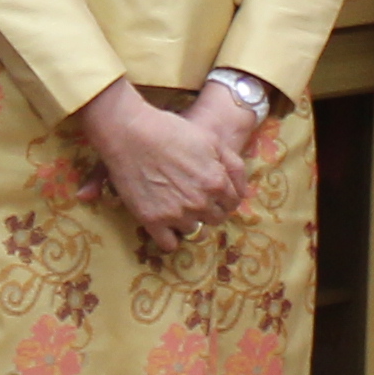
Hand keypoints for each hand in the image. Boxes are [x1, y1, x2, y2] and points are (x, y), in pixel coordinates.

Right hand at [72, 85, 249, 257]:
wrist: (130, 132)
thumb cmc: (171, 130)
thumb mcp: (212, 140)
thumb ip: (234, 166)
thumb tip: (243, 192)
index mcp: (217, 183)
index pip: (232, 204)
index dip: (224, 197)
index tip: (212, 193)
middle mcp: (200, 203)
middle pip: (215, 219)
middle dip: (209, 209)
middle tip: (194, 196)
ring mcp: (176, 214)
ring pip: (194, 231)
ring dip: (189, 221)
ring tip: (177, 205)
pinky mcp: (152, 220)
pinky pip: (169, 244)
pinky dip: (169, 237)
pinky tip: (165, 223)